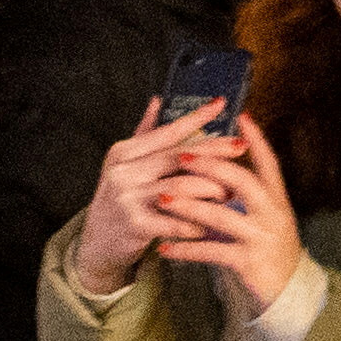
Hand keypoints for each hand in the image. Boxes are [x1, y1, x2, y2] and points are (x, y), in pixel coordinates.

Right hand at [73, 105, 223, 294]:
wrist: (98, 242)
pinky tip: (209, 223)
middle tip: (241, 148)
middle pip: (180, 156)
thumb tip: (159, 99)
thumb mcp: (127, 164)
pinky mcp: (134, 225)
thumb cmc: (122, 198)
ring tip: (229, 191)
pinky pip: (176, 220)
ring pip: (183, 185)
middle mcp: (123, 172)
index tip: (221, 103)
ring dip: (212, 188)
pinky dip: (195, 221)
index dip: (197, 117)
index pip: (168, 132)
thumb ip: (146, 133)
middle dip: (216, 151)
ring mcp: (127, 198)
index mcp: (123, 153)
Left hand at [152, 116, 306, 323]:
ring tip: (162, 198)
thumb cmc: (269, 246)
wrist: (287, 289)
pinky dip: (186, 250)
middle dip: (211, 167)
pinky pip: (211, 252)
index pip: (268, 162)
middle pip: (243, 182)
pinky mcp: (248, 262)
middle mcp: (273, 213)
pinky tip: (164, 249)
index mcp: (277, 198)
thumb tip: (223, 168)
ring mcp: (261, 237)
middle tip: (181, 156)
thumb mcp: (265, 216)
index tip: (241, 117)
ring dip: (189, 206)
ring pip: (222, 216)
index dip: (255, 140)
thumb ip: (247, 194)